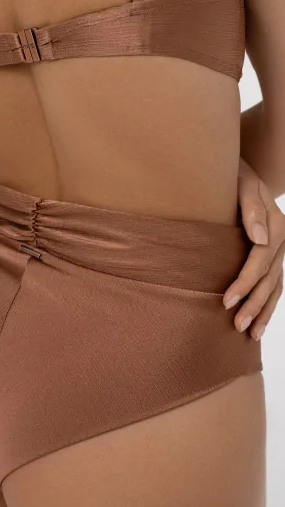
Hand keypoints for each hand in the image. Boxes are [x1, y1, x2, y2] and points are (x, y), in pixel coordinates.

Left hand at [223, 158, 284, 339]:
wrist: (238, 172)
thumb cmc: (233, 177)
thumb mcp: (242, 185)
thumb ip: (251, 209)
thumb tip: (260, 238)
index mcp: (276, 225)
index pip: (260, 260)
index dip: (245, 282)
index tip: (226, 300)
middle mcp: (280, 240)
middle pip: (269, 278)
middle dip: (254, 304)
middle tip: (237, 325)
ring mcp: (278, 249)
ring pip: (275, 285)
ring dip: (264, 310)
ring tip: (251, 334)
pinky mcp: (271, 255)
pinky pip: (274, 282)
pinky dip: (268, 302)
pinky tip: (259, 319)